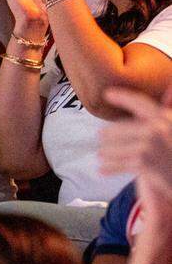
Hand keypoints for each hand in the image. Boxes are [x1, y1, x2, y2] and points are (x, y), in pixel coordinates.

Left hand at [98, 85, 171, 201]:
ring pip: (114, 147)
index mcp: (165, 118)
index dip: (122, 97)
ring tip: (101, 154)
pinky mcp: (143, 162)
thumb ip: (156, 120)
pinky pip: (118, 163)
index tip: (106, 94)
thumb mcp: (170, 130)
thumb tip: (140, 108)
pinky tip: (102, 169)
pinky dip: (110, 167)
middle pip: (117, 129)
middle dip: (106, 136)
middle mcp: (157, 128)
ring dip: (106, 153)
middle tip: (100, 138)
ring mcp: (149, 145)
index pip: (139, 102)